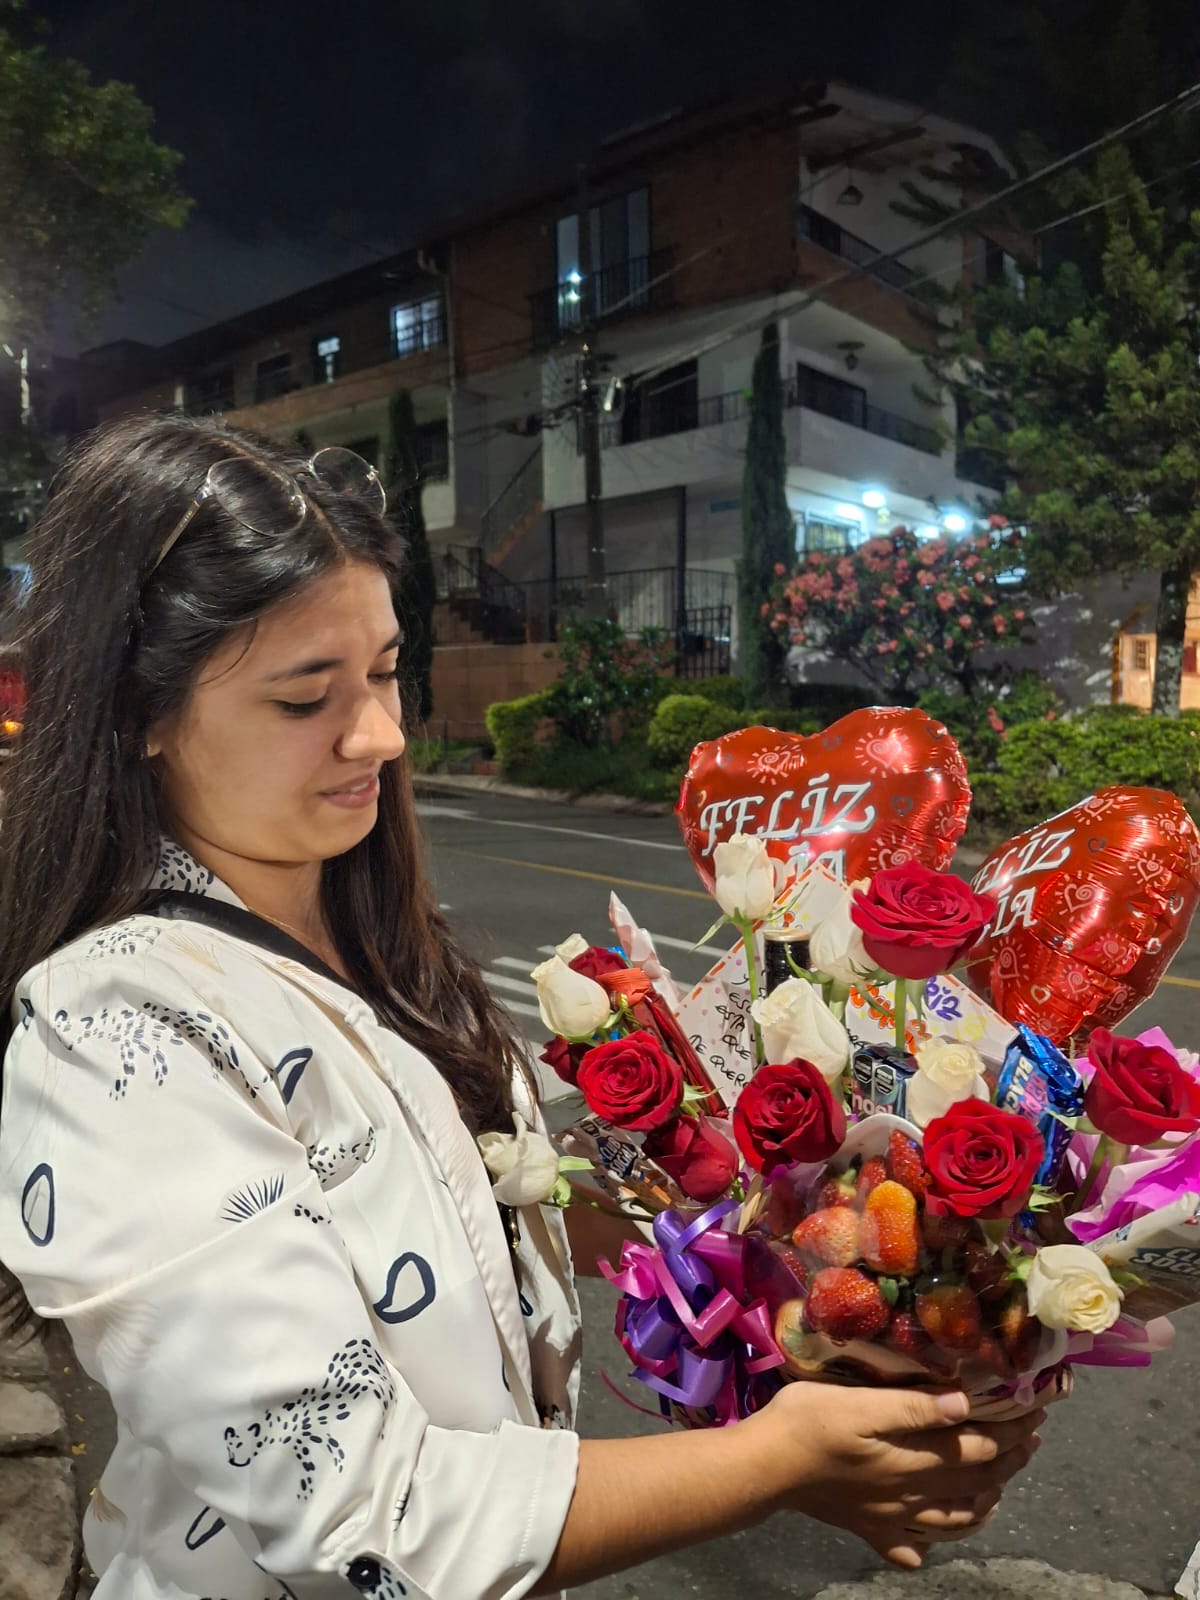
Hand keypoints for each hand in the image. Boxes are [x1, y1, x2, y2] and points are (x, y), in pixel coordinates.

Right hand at [744, 1384, 1043, 1568]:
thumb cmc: (808, 1422)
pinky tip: (939, 1536)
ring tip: (1001, 1485)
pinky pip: (916, 1547)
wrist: (764, 1466)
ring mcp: (891, 1518)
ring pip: (954, 1521)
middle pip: (973, 1483)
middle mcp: (910, 1495)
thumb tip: (964, 1405)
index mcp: (911, 1461)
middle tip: (1031, 1439)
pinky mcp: (870, 1530)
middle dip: (1008, 1459)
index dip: (1008, 1428)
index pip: (974, 1446)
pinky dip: (938, 1541)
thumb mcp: (858, 1402)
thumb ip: (912, 1407)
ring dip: (986, 1502)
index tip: (1035, 1409)